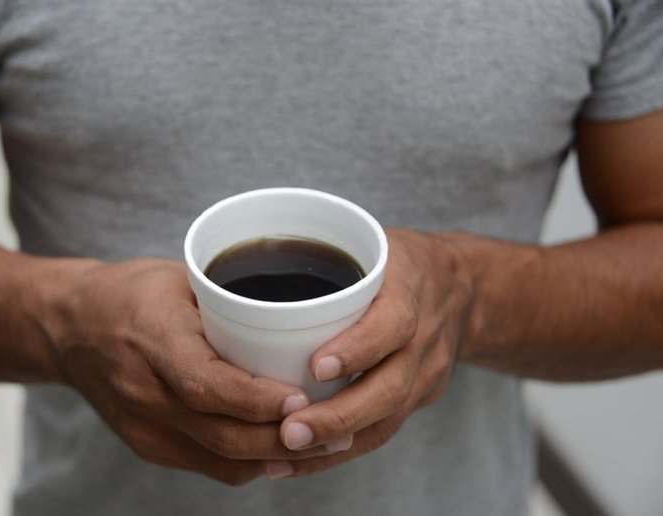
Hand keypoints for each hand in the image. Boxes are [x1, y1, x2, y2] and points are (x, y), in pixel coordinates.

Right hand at [46, 258, 336, 484]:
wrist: (68, 329)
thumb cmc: (130, 294)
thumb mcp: (178, 279)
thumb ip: (227, 304)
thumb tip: (297, 316)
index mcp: (152, 340)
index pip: (205, 383)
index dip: (256, 399)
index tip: (302, 398)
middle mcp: (144, 392)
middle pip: (220, 433)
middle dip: (283, 439)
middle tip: (336, 429)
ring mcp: (143, 426)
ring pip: (219, 459)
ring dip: (274, 458)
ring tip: (323, 446)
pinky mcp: (148, 444)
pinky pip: (207, 464)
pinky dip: (249, 461)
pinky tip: (282, 451)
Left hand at [268, 228, 473, 476]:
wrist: (464, 289)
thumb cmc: (400, 263)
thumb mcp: (373, 244)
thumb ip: (325, 254)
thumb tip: (242, 263)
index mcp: (410, 294)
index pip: (392, 325)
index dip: (358, 349)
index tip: (317, 366)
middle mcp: (423, 341)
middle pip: (389, 390)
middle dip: (338, 417)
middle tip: (289, 431)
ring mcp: (425, 376)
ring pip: (386, 421)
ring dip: (334, 445)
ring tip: (284, 456)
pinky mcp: (418, 399)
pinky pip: (382, 432)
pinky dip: (340, 450)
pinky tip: (298, 461)